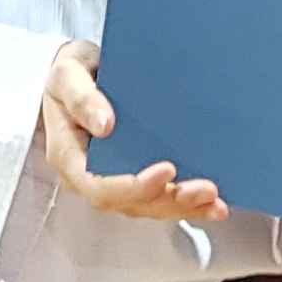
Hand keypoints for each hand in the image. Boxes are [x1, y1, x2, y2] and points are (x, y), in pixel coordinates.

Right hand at [40, 41, 225, 222]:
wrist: (74, 77)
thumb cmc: (69, 75)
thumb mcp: (67, 75)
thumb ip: (81, 98)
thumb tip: (105, 125)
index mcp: (70, 157)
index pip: (100, 187)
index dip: (134, 186)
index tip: (167, 170)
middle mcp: (90, 177)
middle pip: (131, 203)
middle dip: (169, 200)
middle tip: (205, 190)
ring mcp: (112, 179)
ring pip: (148, 205)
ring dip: (183, 206)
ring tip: (215, 201)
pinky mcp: (132, 175)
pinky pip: (157, 197)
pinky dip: (186, 204)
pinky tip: (213, 205)